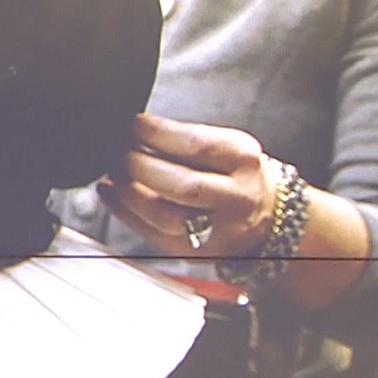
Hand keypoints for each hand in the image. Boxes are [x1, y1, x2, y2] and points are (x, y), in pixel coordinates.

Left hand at [98, 113, 275, 257]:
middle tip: (119, 155)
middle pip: (183, 186)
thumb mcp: (223, 145)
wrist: (265, 212)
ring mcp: (219, 229)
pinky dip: (124, 213)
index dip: (157, 134)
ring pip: (166, 217)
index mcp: (242, 160)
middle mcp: (236, 197)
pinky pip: (153, 235)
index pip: (197, 146)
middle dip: (140, 167)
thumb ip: (182, 140)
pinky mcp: (197, 251)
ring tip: (115, 175)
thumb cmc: (235, 172)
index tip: (134, 126)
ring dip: (129, 194)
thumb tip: (132, 133)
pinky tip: (112, 196)